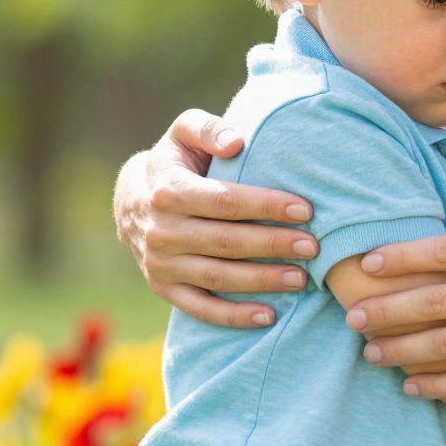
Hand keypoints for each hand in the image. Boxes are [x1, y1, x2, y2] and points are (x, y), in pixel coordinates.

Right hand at [116, 109, 319, 328]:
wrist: (131, 199)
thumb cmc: (175, 161)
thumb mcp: (183, 132)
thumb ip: (208, 128)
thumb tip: (236, 142)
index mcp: (169, 190)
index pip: (225, 201)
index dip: (267, 206)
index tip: (305, 210)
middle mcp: (161, 230)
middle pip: (226, 242)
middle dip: (273, 245)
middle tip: (314, 247)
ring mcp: (161, 264)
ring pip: (218, 277)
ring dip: (261, 281)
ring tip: (302, 278)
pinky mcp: (163, 288)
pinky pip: (200, 308)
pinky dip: (233, 317)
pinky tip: (268, 316)